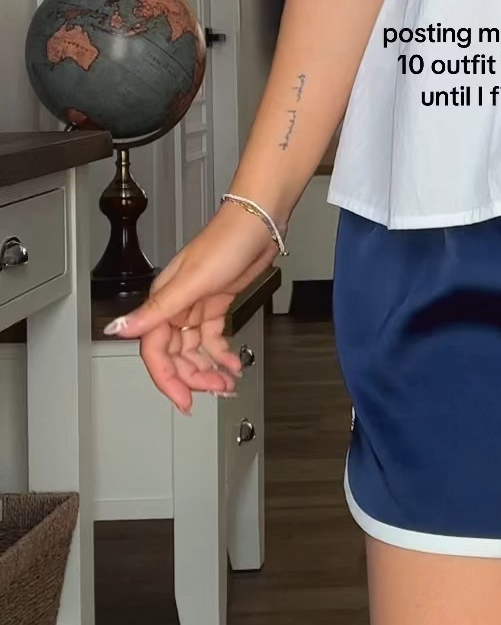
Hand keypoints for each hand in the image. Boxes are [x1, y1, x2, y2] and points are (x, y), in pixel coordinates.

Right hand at [103, 206, 280, 414]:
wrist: (258, 223)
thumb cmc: (225, 242)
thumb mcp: (190, 282)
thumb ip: (156, 310)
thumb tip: (118, 329)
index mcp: (163, 302)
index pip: (156, 351)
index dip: (167, 379)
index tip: (184, 401)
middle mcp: (176, 306)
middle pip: (176, 355)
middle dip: (194, 377)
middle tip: (215, 390)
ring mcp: (197, 306)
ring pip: (195, 350)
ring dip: (209, 369)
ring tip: (228, 382)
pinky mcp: (216, 304)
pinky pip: (212, 337)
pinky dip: (222, 353)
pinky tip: (233, 363)